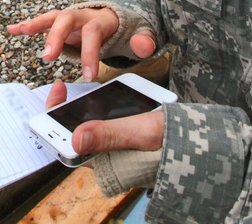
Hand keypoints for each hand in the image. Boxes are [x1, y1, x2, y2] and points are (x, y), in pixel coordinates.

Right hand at [8, 8, 156, 81]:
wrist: (119, 18)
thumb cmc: (125, 32)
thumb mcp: (139, 36)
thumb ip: (143, 41)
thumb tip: (145, 46)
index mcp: (102, 20)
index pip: (94, 33)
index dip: (90, 52)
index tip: (88, 75)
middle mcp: (83, 15)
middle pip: (68, 19)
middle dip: (56, 36)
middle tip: (48, 58)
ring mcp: (70, 18)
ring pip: (52, 17)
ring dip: (36, 25)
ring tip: (22, 32)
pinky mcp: (60, 24)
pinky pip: (42, 22)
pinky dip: (27, 25)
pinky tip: (12, 30)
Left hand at [45, 79, 163, 154]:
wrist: (197, 142)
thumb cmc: (171, 141)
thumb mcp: (139, 132)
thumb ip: (109, 135)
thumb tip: (76, 139)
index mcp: (103, 161)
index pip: (66, 144)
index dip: (54, 118)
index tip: (56, 91)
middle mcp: (105, 157)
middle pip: (75, 133)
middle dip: (67, 111)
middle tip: (63, 89)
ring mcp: (114, 148)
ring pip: (90, 128)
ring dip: (84, 110)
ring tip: (80, 92)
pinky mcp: (124, 140)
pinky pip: (105, 125)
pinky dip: (101, 110)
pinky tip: (103, 96)